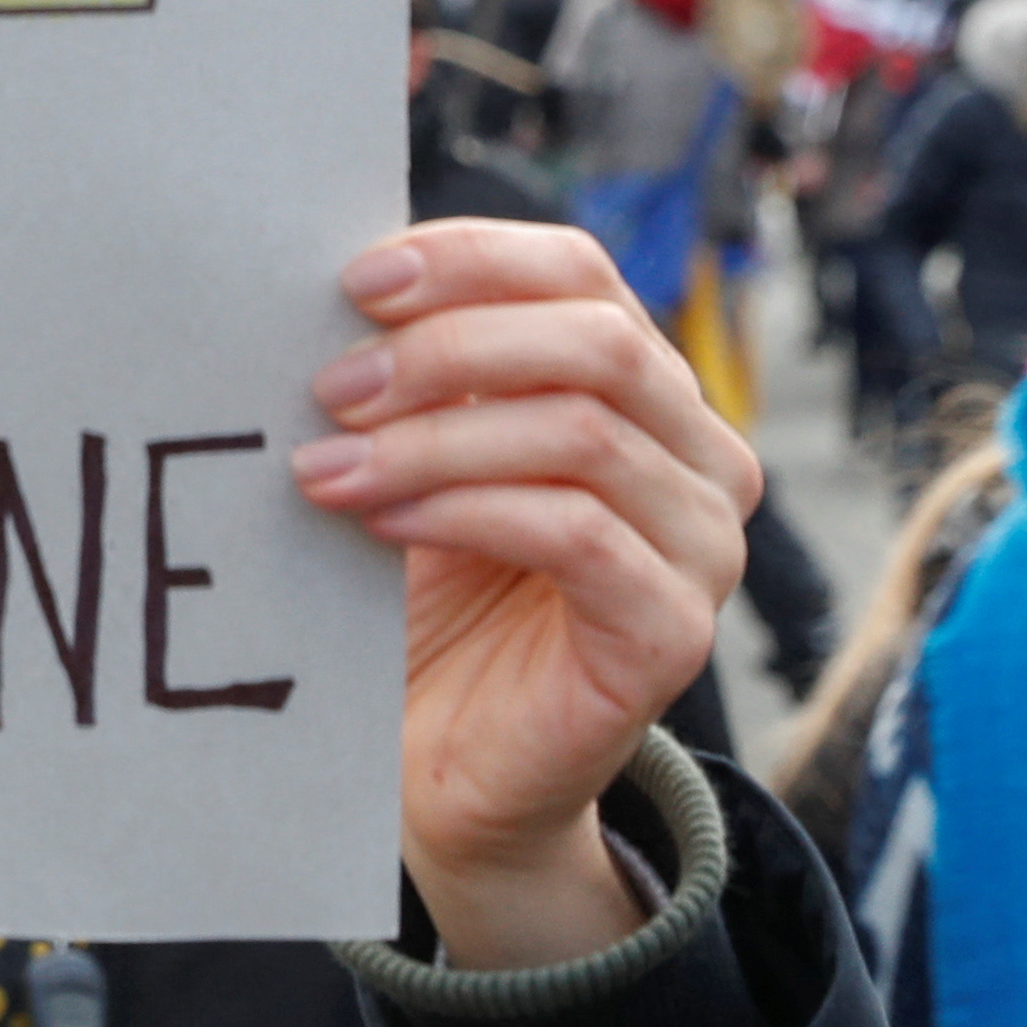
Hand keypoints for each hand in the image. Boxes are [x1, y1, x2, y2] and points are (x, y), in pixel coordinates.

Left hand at [288, 219, 760, 966]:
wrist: (449, 766)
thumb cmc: (430, 601)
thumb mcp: (423, 460)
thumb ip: (417, 375)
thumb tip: (337, 282)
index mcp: (645, 389)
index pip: (581, 273)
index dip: (470, 260)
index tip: (354, 281)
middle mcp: (700, 457)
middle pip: (595, 341)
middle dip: (447, 349)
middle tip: (329, 386)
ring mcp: (701, 547)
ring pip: (581, 434)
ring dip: (434, 439)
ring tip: (325, 467)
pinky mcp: (674, 633)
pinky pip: (576, 535)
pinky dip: (465, 510)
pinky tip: (381, 522)